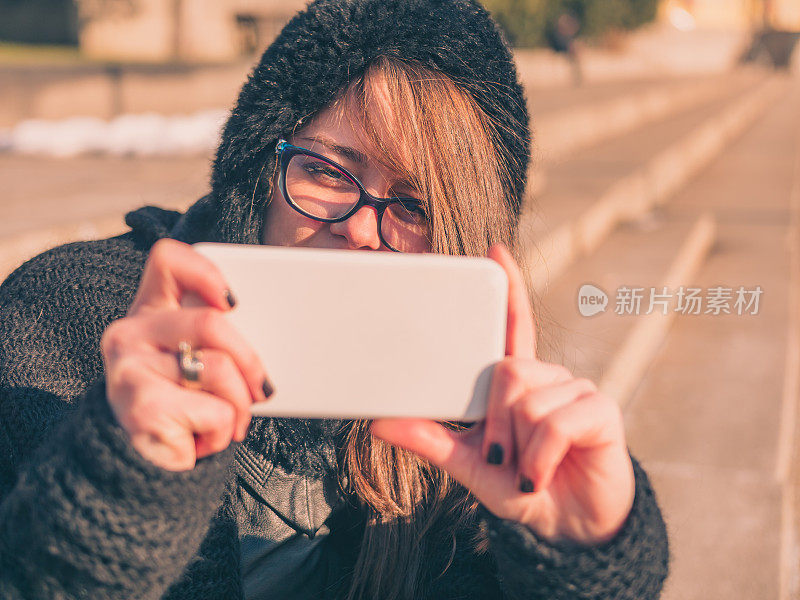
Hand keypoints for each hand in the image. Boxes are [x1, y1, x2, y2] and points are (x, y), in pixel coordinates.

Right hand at [101, 239, 273, 470]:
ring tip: (232, 422)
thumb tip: (288, 330)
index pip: (168, 261)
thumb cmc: (186, 407)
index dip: (205, 272)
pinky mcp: (140, 407)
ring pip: (217, 368)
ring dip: (240, 403)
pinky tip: (204, 440)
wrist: (148, 467)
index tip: (235, 301)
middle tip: (263, 389)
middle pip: (210, 321)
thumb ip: (220, 337)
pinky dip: (223, 430)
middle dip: (250, 359)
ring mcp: (128, 369)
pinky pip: (213, 409)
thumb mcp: (200, 362)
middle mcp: (129, 333)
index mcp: (149, 311)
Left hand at [370, 243, 634, 544]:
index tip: (494, 251)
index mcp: (518, 382)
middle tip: (501, 458)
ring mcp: (576, 390)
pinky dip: (541, 457)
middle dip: (497, 424)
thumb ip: (430, 441)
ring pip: (528, 398)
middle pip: (507, 370)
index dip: (508, 288)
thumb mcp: (471, 465)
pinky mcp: (600, 410)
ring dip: (520, 448)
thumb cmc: (522, 488)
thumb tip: (378, 423)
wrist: (567, 527)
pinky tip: (546, 473)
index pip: (512, 326)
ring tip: (529, 471)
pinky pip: (555, 423)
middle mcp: (548, 377)